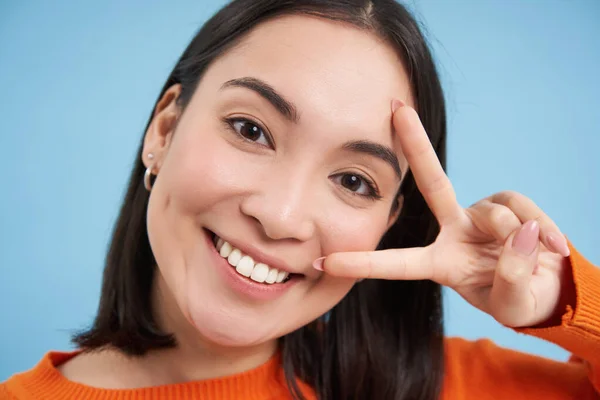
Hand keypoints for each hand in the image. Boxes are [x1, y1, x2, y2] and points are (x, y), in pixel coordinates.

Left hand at [319, 101, 571, 327]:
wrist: (546, 288)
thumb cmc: (517, 299)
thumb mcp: (511, 304)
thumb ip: (512, 279)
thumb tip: (520, 232)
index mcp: (439, 263)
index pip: (396, 263)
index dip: (362, 263)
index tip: (324, 261)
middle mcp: (453, 231)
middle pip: (433, 183)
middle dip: (417, 144)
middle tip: (396, 108)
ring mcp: (479, 215)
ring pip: (497, 216)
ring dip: (517, 242)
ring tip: (535, 261)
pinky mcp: (509, 205)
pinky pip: (523, 209)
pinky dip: (542, 229)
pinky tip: (551, 246)